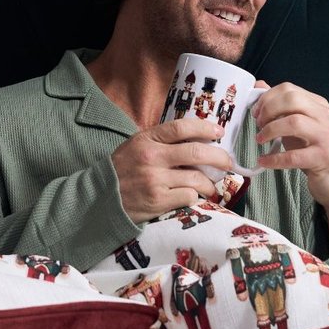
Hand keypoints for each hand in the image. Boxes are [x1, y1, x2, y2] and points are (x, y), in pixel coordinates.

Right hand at [112, 118, 233, 223]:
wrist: (100, 199)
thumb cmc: (122, 171)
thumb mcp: (136, 146)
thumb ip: (160, 141)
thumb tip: (195, 138)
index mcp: (147, 140)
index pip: (181, 127)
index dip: (204, 128)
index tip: (218, 132)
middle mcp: (152, 158)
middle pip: (196, 153)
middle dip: (219, 157)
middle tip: (228, 162)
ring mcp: (155, 180)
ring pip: (197, 179)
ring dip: (209, 183)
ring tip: (210, 185)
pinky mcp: (158, 201)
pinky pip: (189, 196)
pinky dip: (194, 196)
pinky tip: (191, 196)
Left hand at [252, 82, 328, 216]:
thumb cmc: (316, 153)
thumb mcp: (298, 127)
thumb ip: (281, 108)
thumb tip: (260, 86)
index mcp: (320, 106)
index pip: (290, 89)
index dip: (267, 98)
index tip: (256, 111)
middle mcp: (326, 117)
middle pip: (293, 100)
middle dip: (268, 109)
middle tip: (258, 124)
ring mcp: (326, 137)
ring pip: (294, 122)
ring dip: (270, 130)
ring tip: (259, 140)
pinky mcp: (324, 158)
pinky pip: (294, 156)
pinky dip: (274, 158)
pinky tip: (264, 161)